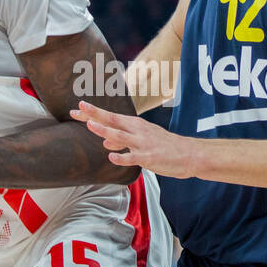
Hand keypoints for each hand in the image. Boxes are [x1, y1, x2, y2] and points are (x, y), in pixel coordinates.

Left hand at [70, 101, 198, 178]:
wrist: (190, 154)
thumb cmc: (164, 146)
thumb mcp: (143, 140)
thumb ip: (122, 141)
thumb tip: (105, 141)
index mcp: (135, 125)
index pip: (110, 116)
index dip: (92, 112)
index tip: (77, 108)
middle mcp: (137, 131)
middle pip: (112, 121)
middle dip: (94, 115)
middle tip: (78, 109)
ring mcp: (143, 144)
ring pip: (121, 136)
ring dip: (105, 130)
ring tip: (90, 125)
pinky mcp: (149, 157)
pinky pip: (133, 157)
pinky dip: (122, 157)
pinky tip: (111, 157)